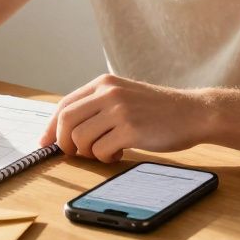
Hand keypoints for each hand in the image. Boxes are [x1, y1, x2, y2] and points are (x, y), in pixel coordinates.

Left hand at [39, 74, 208, 162]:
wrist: (193, 112)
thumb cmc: (157, 110)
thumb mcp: (124, 96)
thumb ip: (97, 106)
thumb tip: (64, 130)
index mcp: (104, 82)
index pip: (65, 104)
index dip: (51, 127)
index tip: (45, 143)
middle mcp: (108, 92)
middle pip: (66, 121)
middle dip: (64, 142)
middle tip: (74, 153)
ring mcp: (120, 110)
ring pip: (80, 138)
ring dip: (87, 152)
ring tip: (105, 151)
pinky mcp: (131, 129)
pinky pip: (100, 150)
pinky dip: (104, 157)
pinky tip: (118, 153)